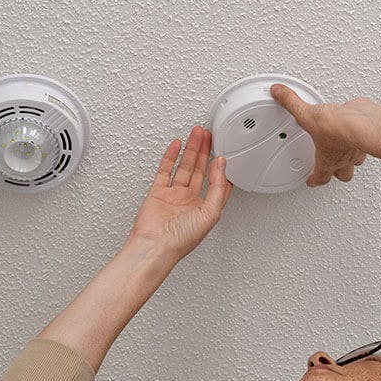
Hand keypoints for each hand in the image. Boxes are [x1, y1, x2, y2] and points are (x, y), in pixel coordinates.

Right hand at [128, 126, 232, 262]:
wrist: (155, 246)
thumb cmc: (181, 239)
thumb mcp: (211, 213)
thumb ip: (218, 188)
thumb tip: (222, 165)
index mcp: (205, 208)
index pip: (217, 183)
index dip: (222, 168)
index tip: (225, 152)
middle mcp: (190, 201)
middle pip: (200, 170)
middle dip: (206, 152)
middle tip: (209, 136)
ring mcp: (173, 195)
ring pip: (184, 166)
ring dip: (191, 150)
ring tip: (197, 134)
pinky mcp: (158, 192)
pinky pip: (165, 170)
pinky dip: (171, 156)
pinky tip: (177, 145)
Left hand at [270, 83, 369, 185]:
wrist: (362, 122)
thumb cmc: (337, 128)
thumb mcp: (307, 114)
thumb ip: (292, 103)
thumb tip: (278, 93)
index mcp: (328, 159)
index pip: (321, 176)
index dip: (315, 180)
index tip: (312, 182)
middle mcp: (344, 157)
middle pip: (343, 174)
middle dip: (337, 174)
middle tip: (332, 172)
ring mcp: (358, 149)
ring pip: (356, 161)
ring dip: (351, 160)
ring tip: (346, 155)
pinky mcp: (367, 135)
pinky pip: (364, 141)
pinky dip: (360, 139)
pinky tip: (358, 131)